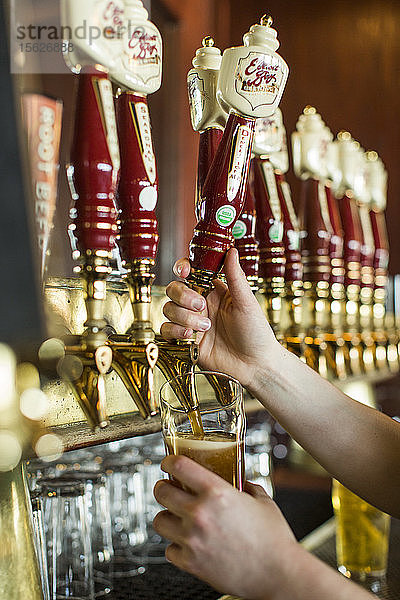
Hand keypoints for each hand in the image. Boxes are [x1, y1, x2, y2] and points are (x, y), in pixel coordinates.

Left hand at [153, 455, 297, 599]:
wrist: (279, 575)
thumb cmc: (274, 540)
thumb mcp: (262, 501)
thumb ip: (247, 486)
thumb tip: (240, 482)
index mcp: (217, 493)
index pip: (180, 466)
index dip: (170, 461)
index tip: (168, 462)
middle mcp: (200, 514)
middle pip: (161, 492)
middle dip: (163, 487)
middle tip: (168, 488)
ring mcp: (192, 539)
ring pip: (159, 521)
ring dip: (166, 516)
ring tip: (175, 517)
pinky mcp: (191, 563)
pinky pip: (169, 550)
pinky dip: (175, 545)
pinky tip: (186, 543)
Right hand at [161, 247, 280, 390]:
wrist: (254, 365)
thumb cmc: (256, 334)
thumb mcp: (247, 303)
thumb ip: (235, 276)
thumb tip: (232, 251)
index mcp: (214, 292)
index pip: (191, 273)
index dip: (183, 269)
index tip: (185, 271)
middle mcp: (200, 305)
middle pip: (174, 289)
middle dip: (183, 296)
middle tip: (201, 306)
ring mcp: (191, 323)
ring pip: (168, 309)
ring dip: (184, 317)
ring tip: (205, 328)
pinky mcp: (185, 341)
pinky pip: (166, 330)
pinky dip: (175, 331)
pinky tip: (191, 336)